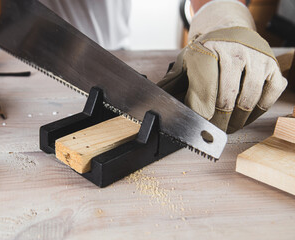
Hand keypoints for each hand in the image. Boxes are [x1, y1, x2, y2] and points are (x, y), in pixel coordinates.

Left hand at [158, 1, 286, 132]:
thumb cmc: (205, 50)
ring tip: (227, 127)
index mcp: (208, 53)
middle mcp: (234, 54)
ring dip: (236, 122)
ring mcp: (257, 61)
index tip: (195, 130)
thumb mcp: (184, 62)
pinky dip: (254, 114)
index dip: (199, 118)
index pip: (204, 96)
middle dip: (216, 124)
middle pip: (225, 102)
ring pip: (247, 103)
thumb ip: (170, 84)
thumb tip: (152, 104)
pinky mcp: (273, 68)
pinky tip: (243, 117)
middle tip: (211, 133)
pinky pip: (266, 99)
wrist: (230, 31)